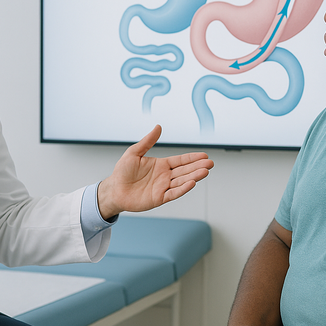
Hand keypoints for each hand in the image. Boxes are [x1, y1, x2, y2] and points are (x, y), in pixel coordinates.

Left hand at [96, 125, 212, 216]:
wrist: (114, 189)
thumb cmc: (122, 171)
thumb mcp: (134, 152)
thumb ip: (147, 141)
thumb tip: (158, 127)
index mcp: (161, 165)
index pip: (180, 160)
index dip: (192, 158)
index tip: (204, 155)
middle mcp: (165, 176)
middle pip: (185, 170)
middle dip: (198, 167)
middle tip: (210, 163)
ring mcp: (163, 187)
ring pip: (182, 181)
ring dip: (194, 176)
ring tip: (205, 171)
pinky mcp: (159, 198)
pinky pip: (173, 193)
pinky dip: (183, 189)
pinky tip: (192, 183)